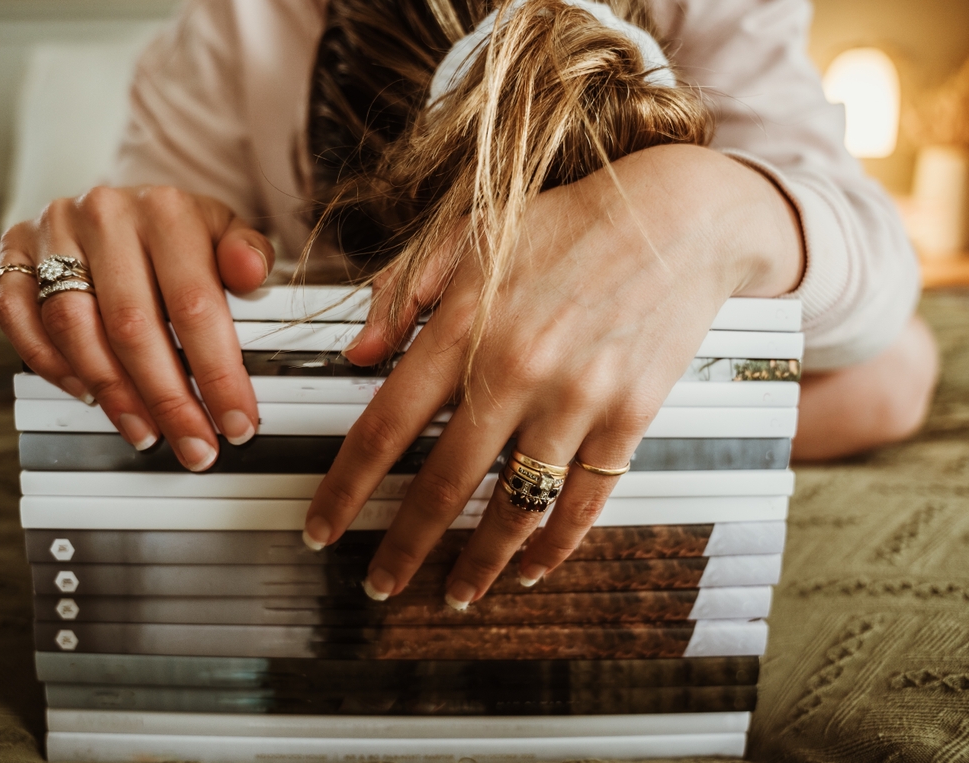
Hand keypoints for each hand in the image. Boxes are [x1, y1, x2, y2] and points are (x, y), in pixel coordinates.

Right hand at [0, 186, 273, 469]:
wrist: (126, 201)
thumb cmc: (180, 229)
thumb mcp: (227, 231)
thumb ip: (248, 253)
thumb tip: (251, 270)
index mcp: (167, 211)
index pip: (194, 305)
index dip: (217, 373)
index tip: (236, 420)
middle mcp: (106, 217)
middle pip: (133, 326)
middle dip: (168, 399)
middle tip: (194, 443)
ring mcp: (54, 233)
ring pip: (75, 329)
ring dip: (113, 393)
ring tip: (147, 432)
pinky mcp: (15, 252)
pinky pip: (19, 319)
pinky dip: (50, 364)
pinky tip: (89, 396)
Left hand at [305, 144, 803, 606]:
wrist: (677, 218)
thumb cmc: (566, 223)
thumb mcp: (468, 233)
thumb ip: (402, 292)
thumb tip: (356, 355)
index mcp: (466, 327)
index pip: (385, 426)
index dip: (345, 487)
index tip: (321, 527)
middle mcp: (517, 372)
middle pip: (444, 484)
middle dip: (404, 547)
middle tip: (380, 583)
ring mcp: (577, 400)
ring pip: (516, 507)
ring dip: (479, 562)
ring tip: (454, 592)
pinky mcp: (629, 417)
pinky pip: (586, 501)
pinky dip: (557, 546)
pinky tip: (532, 568)